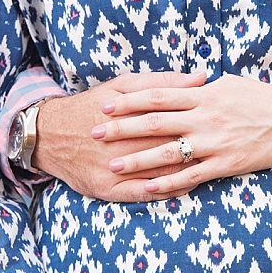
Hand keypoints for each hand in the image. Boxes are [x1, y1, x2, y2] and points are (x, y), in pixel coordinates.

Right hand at [32, 71, 206, 200]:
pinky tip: (185, 188)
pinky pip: (141, 195)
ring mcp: (111, 170)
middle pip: (165, 149)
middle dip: (195, 149)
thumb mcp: (121, 86)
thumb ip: (161, 83)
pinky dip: (165, 192)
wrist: (48, 135)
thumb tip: (199, 77)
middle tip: (223, 148)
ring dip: (185, 173)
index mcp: (127, 116)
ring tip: (210, 168)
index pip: (170, 121)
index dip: (197, 125)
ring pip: (157, 174)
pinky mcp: (105, 190)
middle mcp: (119, 144)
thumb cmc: (90, 107)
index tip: (219, 123)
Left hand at [92, 74, 271, 193]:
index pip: (158, 95)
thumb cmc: (264, 99)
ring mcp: (215, 142)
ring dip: (137, 160)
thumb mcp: (230, 84)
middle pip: (154, 122)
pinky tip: (148, 189)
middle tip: (94, 133)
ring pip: (168, 152)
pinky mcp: (227, 163)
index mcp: (204, 94)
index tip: (105, 103)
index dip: (129, 100)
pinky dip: (169, 183)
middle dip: (121, 128)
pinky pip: (192, 176)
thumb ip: (201, 88)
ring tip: (112, 166)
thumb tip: (179, 84)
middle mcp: (205, 116)